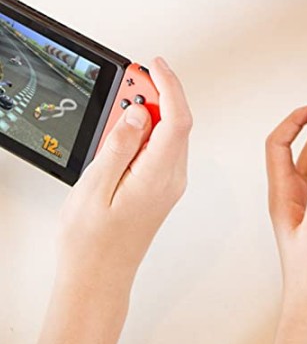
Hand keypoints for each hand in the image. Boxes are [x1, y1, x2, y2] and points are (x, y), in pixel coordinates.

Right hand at [57, 57, 191, 293]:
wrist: (97, 278)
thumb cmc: (92, 242)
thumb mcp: (96, 187)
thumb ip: (119, 146)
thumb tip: (138, 113)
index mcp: (159, 176)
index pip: (178, 119)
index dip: (169, 86)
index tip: (154, 65)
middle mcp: (172, 178)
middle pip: (176, 122)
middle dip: (157, 93)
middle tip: (129, 78)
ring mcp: (169, 184)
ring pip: (169, 135)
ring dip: (150, 112)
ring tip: (120, 101)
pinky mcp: (160, 188)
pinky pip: (160, 149)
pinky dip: (146, 131)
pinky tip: (123, 130)